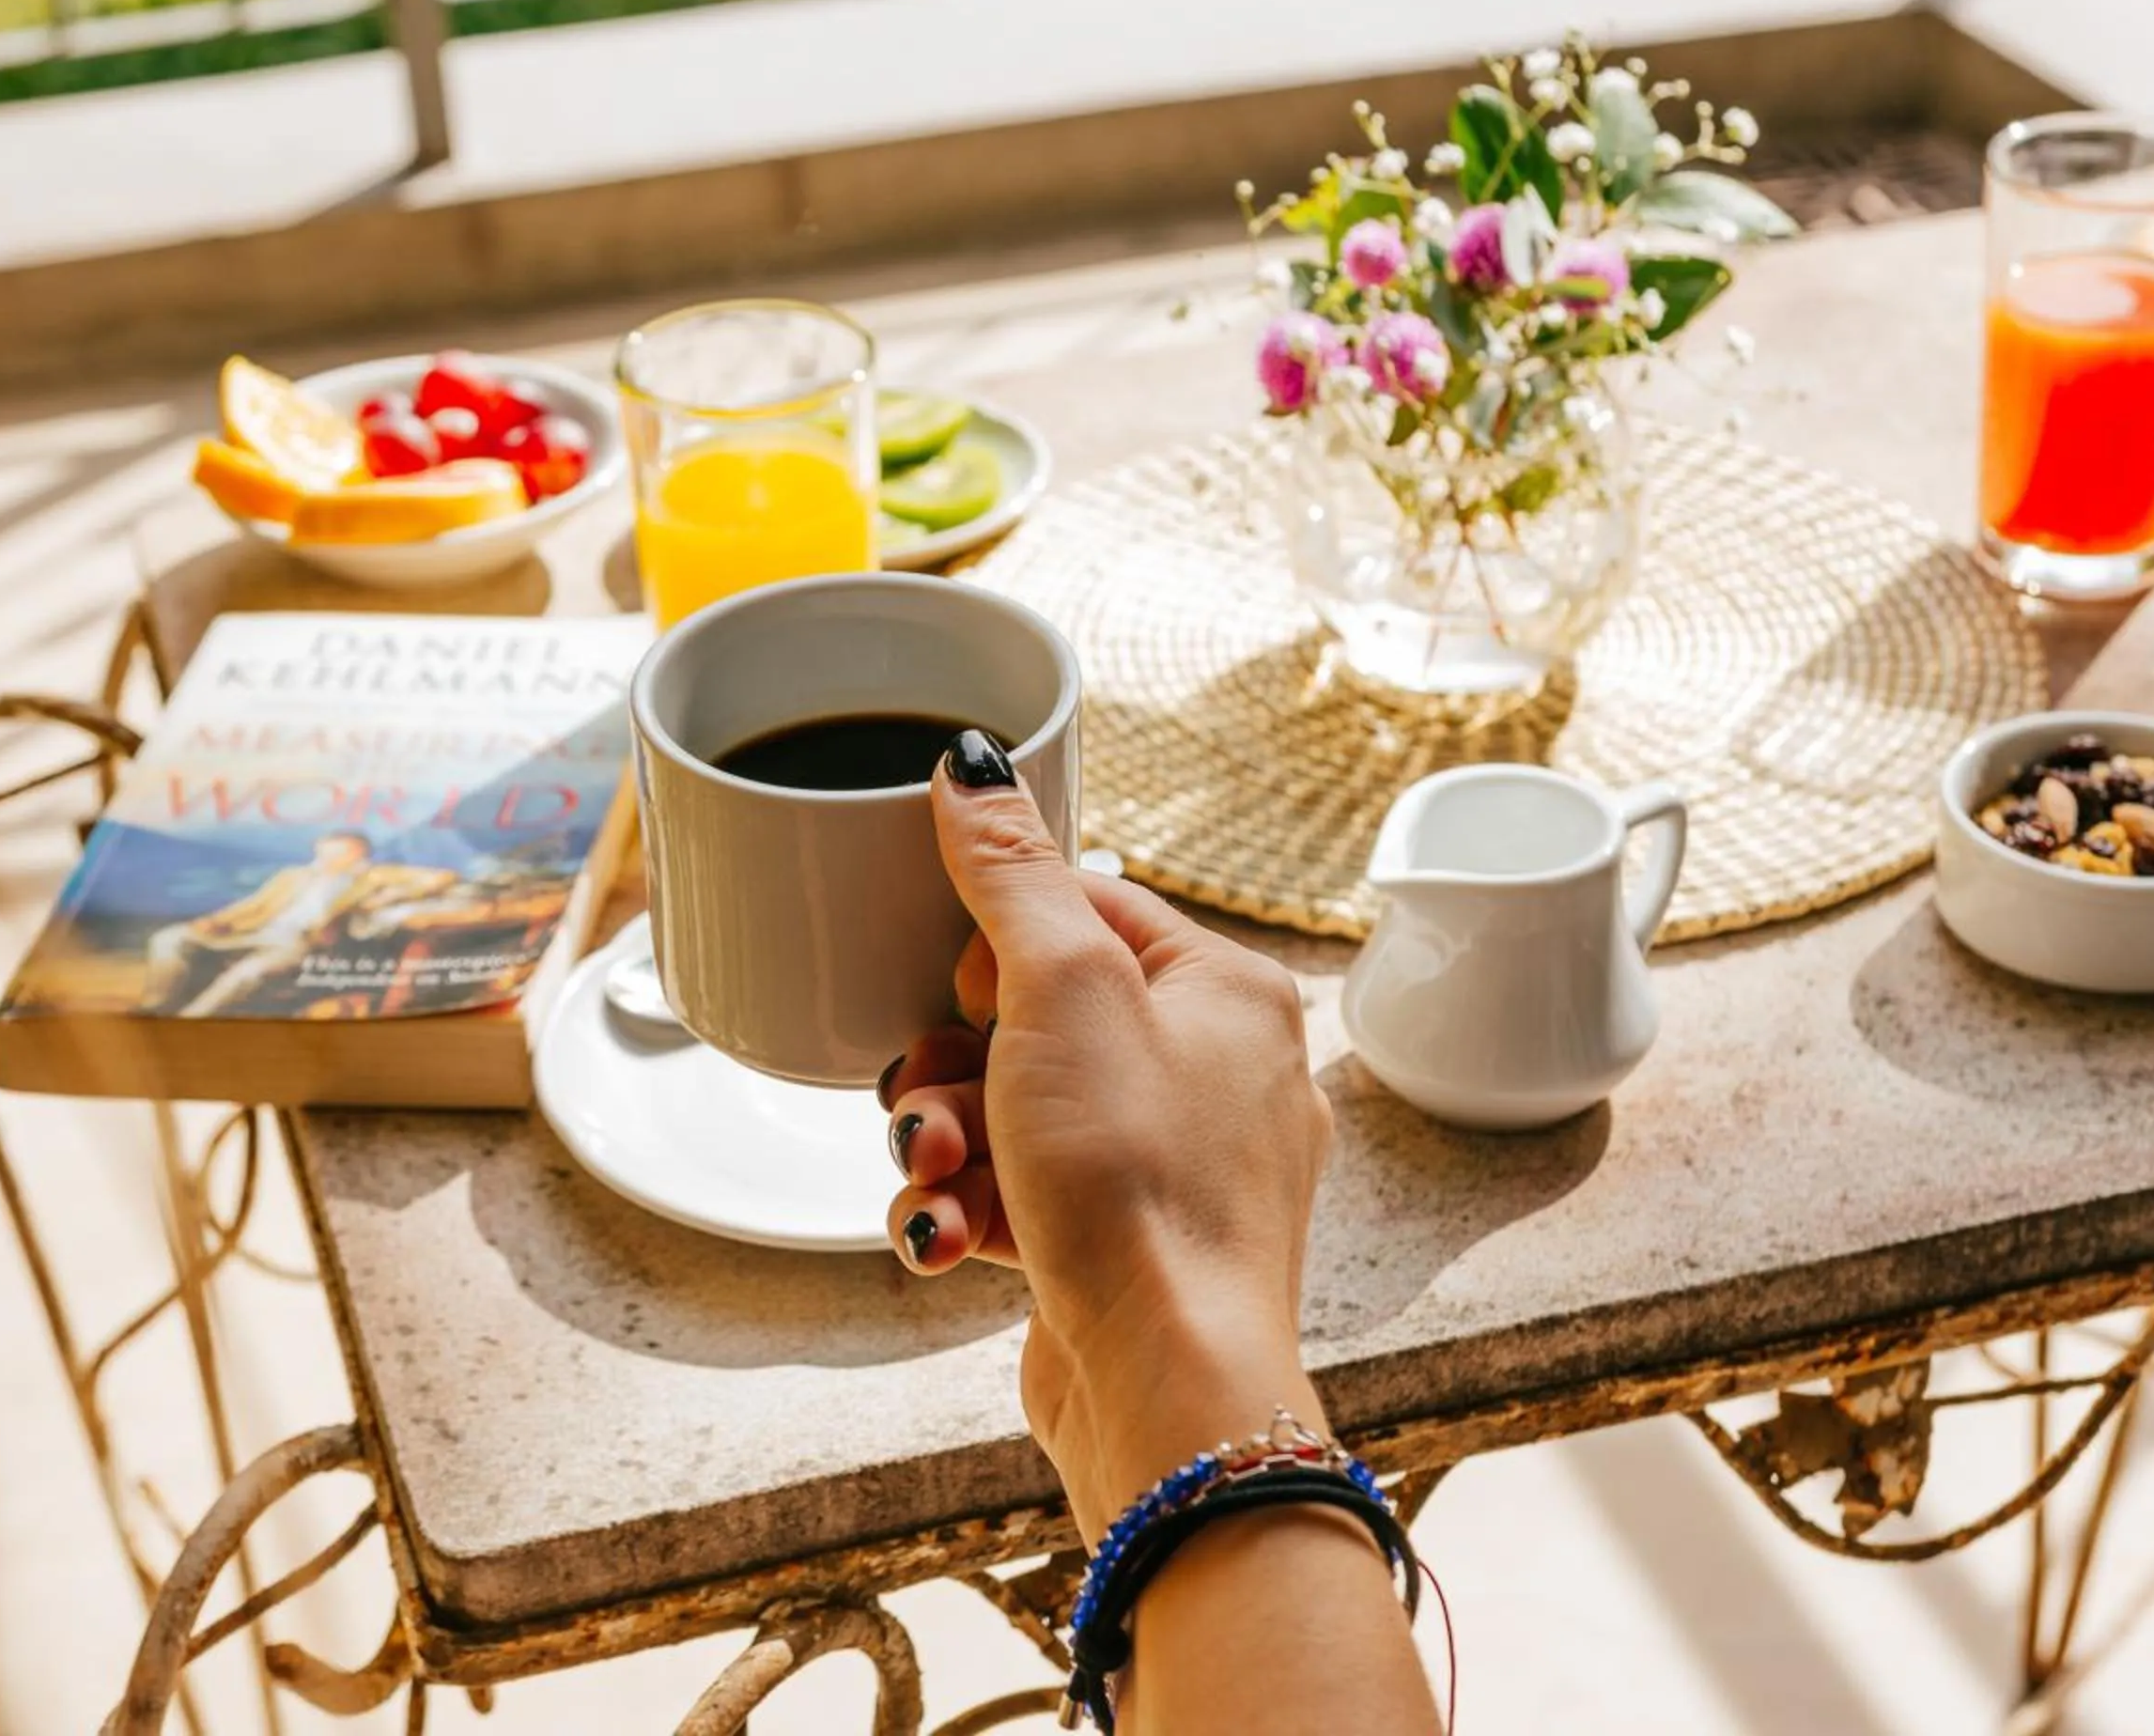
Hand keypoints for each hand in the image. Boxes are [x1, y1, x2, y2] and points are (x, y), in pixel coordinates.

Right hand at [879, 730, 1335, 1536]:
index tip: (962, 993)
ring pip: (1020, 1114)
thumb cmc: (1137, 1186)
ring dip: (945, 1141)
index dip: (997, 946)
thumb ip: (1011, 874)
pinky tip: (942, 1239)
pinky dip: (972, 1211)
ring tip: (929, 1177)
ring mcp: (1179, 1171)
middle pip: (1039, 1019)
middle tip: (923, 1099)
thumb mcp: (1062, 993)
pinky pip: (1027, 1199)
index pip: (1091, 907)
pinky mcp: (1131, 1253)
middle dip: (951, 1063)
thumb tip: (972, 765)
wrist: (1168, 1388)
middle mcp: (1222, 1074)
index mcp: (1230, 992)